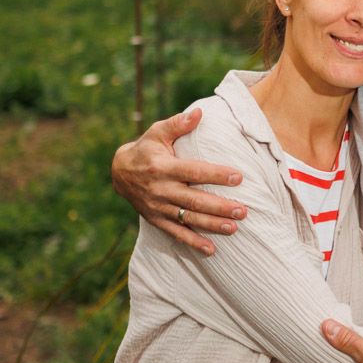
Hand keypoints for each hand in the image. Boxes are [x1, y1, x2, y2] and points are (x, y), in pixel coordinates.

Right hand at [110, 108, 245, 254]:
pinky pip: (176, 233)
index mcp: (163, 167)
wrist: (119, 172)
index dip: (216, 174)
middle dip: (220, 206)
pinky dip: (193, 242)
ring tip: (234, 227)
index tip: (238, 177)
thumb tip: (200, 112)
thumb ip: (178, 124)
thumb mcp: (157, 132)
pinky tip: (211, 250)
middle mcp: (161, 189)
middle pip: (194, 200)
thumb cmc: (145, 149)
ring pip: (188, 218)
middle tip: (243, 210)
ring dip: (212, 225)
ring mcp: (158, 207)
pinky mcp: (156, 219)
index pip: (194, 172)